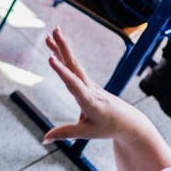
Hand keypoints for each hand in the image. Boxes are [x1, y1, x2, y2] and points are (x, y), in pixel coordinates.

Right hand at [43, 28, 142, 142]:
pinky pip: (74, 65)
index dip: (62, 72)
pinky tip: (57, 46)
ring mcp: (89, 83)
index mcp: (89, 101)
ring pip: (74, 62)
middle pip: (75, 66)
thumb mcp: (86, 133)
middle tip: (54, 32)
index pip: (73, 84)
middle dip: (64, 49)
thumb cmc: (107, 127)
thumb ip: (65, 133)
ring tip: (52, 32)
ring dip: (62, 47)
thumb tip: (44, 139)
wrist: (127, 121)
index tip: (51, 59)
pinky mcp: (87, 81)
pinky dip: (65, 54)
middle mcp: (89, 88)